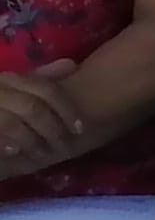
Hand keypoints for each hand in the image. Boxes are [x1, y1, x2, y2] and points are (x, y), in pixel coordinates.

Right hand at [0, 59, 87, 181]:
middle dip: (53, 129)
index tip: (81, 128)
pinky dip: (5, 144)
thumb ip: (38, 80)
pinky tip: (13, 152)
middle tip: (63, 146)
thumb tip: (70, 64)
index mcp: (5, 79)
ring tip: (40, 155)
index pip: (45, 88)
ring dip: (31, 141)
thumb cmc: (0, 117)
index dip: (67, 109)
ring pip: (12, 122)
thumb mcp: (15, 96)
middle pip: (32, 107)